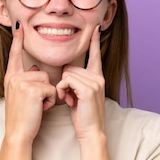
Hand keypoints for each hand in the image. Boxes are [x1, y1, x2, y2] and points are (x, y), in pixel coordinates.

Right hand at [4, 22, 55, 142]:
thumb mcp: (19, 96)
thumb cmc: (22, 117)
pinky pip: (51, 89)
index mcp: (10, 78)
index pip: (15, 55)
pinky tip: (40, 108)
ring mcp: (22, 82)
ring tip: (37, 106)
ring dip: (48, 95)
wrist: (18, 133)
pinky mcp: (32, 89)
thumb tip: (36, 68)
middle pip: (41, 72)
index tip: (19, 26)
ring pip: (48, 80)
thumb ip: (25, 80)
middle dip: (44, 88)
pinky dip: (50, 101)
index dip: (17, 40)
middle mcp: (14, 77)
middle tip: (35, 103)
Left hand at [56, 25, 105, 140]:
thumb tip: (65, 71)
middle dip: (64, 82)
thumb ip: (75, 82)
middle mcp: (98, 77)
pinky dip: (62, 91)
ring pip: (66, 74)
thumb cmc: (82, 115)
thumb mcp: (78, 95)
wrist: (91, 131)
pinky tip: (68, 101)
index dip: (94, 41)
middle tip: (69, 98)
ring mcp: (95, 82)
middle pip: (70, 67)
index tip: (95, 28)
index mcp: (97, 77)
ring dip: (62, 88)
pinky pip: (66, 81)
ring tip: (69, 101)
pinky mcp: (88, 89)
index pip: (94, 55)